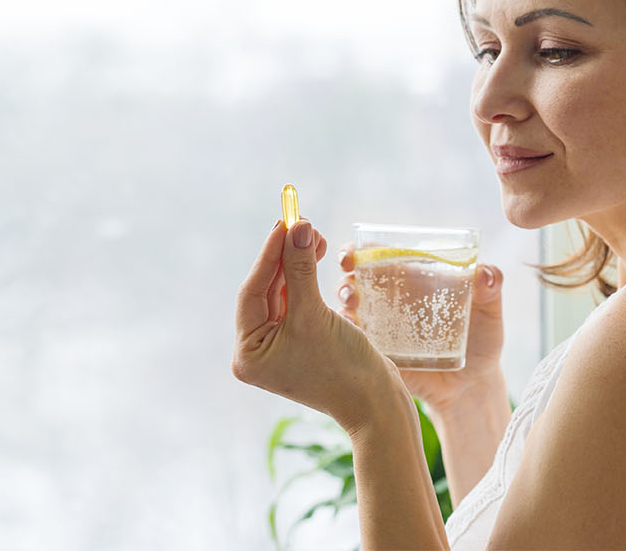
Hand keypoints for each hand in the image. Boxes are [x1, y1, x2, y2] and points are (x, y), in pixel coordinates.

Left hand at [234, 219, 402, 428]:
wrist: (377, 403)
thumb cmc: (342, 368)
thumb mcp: (315, 315)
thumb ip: (301, 269)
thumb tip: (297, 226)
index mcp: (248, 354)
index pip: (252, 292)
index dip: (269, 254)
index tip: (284, 222)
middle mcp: (258, 351)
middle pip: (266, 290)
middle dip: (284, 255)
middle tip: (300, 221)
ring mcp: (280, 347)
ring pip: (283, 292)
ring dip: (297, 263)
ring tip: (314, 234)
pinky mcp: (302, 341)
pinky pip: (299, 301)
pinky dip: (307, 279)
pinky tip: (315, 254)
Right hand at [336, 243, 507, 413]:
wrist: (472, 386)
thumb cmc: (481, 342)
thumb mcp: (489, 314)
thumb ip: (491, 290)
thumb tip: (486, 273)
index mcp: (414, 281)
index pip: (382, 256)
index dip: (362, 248)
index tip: (356, 250)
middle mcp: (391, 300)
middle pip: (357, 275)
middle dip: (346, 267)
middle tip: (348, 269)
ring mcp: (381, 327)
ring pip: (349, 305)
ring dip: (343, 297)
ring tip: (351, 301)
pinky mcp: (378, 354)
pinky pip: (353, 341)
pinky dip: (345, 333)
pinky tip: (350, 330)